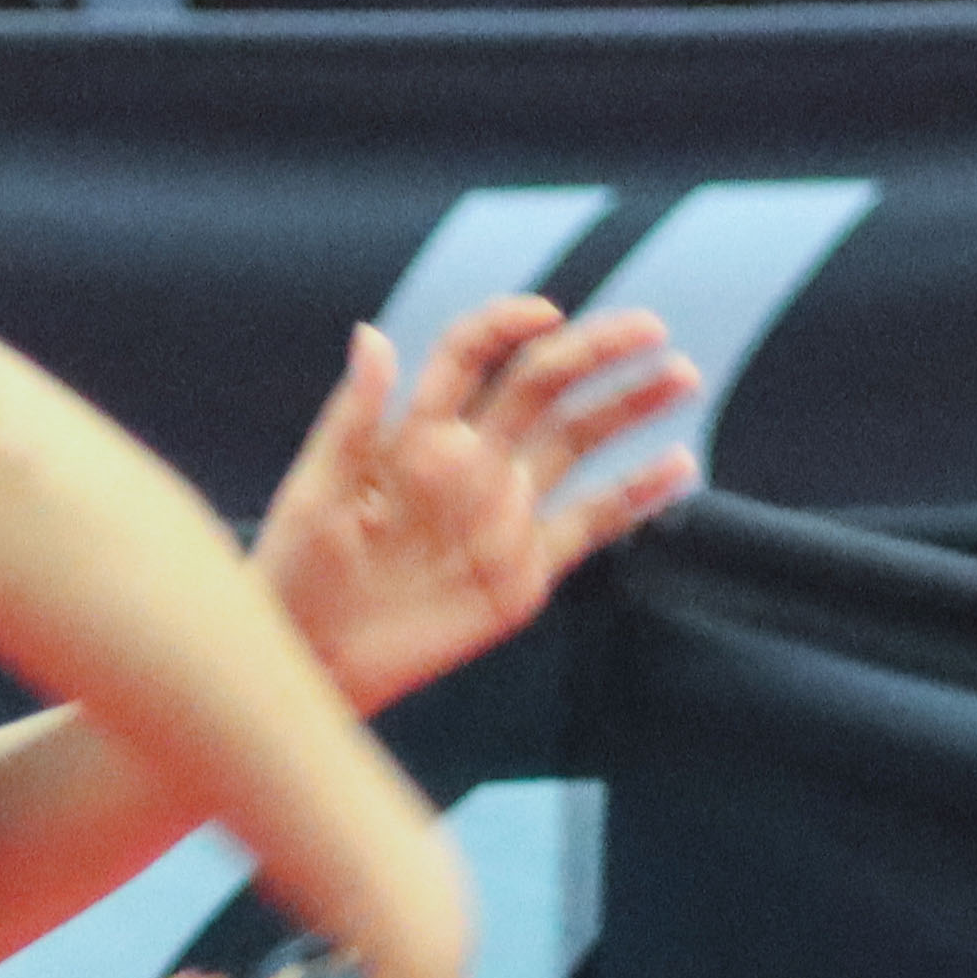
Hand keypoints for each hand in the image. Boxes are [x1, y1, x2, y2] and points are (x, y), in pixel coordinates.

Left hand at [252, 296, 707, 711]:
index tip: (546, 315)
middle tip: (651, 328)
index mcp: (416, 433)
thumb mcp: (313, 492)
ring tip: (682, 375)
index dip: (507, 325)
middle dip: (596, 352)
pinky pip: (591, 525)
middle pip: (541, 386)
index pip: (471, 356)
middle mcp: (469, 461)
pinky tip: (679, 466)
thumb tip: (372, 334)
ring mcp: (502, 514)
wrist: (311, 662)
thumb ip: (351, 418)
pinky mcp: (524, 572)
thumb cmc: (294, 572)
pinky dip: (637, 496)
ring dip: (628, 406)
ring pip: (577, 443)